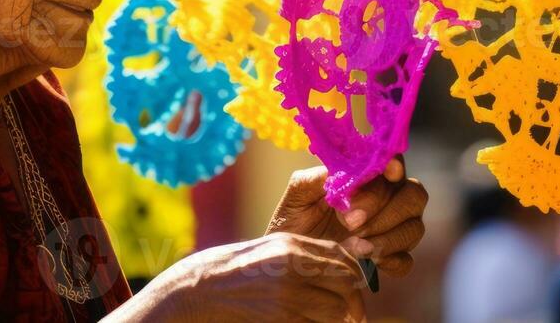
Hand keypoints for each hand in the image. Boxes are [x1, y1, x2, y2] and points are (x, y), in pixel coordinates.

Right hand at [134, 233, 367, 322]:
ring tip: (333, 320)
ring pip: (335, 311)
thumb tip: (344, 269)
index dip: (356, 274)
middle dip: (353, 300)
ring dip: (338, 318)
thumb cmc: (237, 268)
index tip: (358, 286)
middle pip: (346, 284)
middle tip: (354, 312)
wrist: (201, 291)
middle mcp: (293, 268)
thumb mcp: (271, 249)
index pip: (342, 258)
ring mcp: (287, 297)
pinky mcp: (280, 320)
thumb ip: (306, 254)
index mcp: (291, 245)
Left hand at [266, 156, 427, 277]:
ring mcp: (393, 230)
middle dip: (385, 208)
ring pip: (414, 227)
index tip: (388, 172)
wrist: (289, 263)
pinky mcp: (390, 260)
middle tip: (351, 222)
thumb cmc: (294, 222)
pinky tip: (366, 260)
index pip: (394, 161)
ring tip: (352, 245)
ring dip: (386, 236)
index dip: (395, 165)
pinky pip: (406, 260)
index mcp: (368, 177)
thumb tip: (344, 176)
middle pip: (414, 194)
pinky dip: (389, 260)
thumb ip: (320, 177)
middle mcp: (388, 200)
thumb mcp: (298, 194)